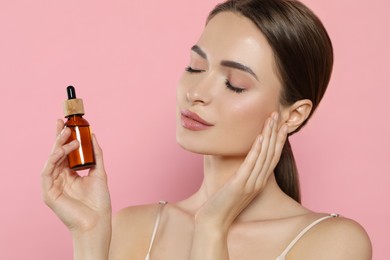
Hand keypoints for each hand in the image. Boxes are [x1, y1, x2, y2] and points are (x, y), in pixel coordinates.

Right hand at [41, 119, 111, 233]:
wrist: (97, 220)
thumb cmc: (99, 201)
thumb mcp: (100, 172)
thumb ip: (96, 155)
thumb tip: (94, 135)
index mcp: (70, 174)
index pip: (64, 152)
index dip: (63, 138)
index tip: (66, 123)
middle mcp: (60, 178)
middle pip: (56, 154)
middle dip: (58, 138)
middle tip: (64, 124)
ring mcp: (53, 185)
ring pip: (51, 161)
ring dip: (58, 146)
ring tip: (68, 136)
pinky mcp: (48, 193)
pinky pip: (46, 172)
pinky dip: (53, 159)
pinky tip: (62, 150)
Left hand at [195, 113, 287, 229]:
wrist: (214, 222)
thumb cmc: (222, 204)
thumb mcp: (236, 187)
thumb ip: (242, 175)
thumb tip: (241, 161)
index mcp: (259, 182)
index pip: (272, 157)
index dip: (278, 140)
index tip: (282, 125)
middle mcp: (258, 182)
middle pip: (271, 153)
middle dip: (275, 132)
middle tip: (278, 114)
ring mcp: (250, 183)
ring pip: (263, 155)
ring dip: (268, 135)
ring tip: (271, 119)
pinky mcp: (239, 185)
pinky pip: (250, 164)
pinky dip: (256, 150)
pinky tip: (260, 137)